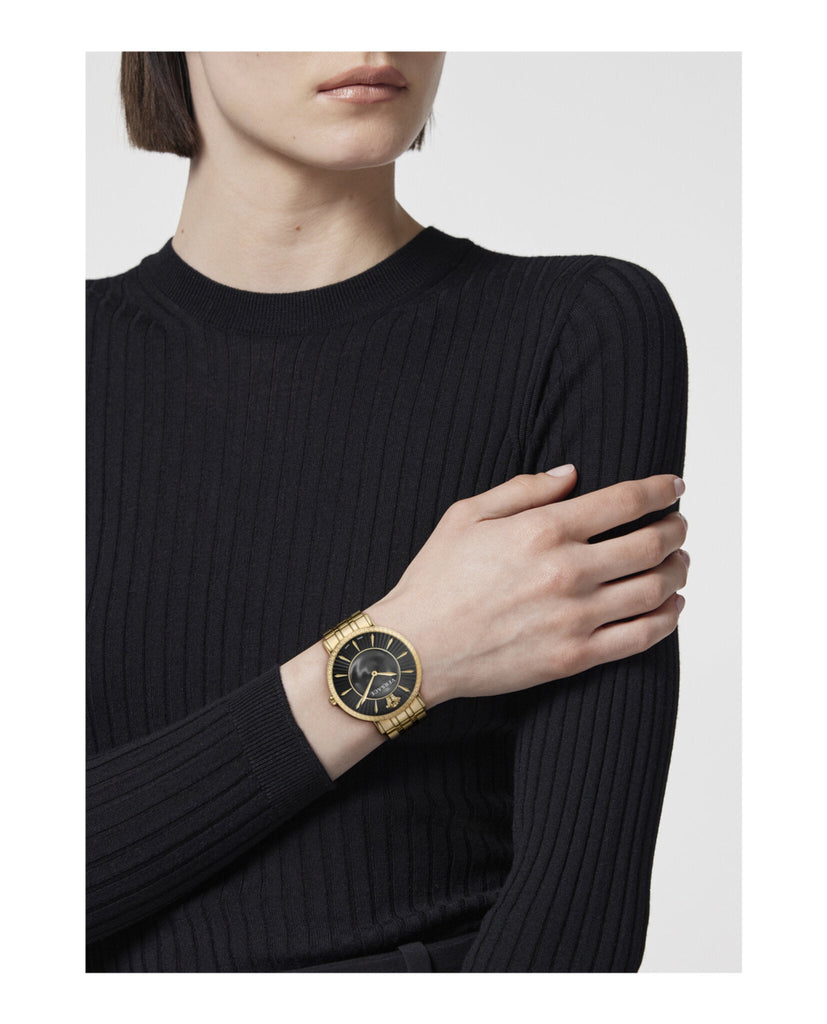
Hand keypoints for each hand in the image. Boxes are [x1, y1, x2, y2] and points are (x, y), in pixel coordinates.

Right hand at [365, 466, 687, 703]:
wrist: (415, 649)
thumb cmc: (435, 580)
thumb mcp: (466, 515)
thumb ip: (523, 489)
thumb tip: (571, 474)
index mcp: (543, 530)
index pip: (626, 501)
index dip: (660, 489)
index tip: (674, 486)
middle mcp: (567, 571)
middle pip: (652, 544)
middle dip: (676, 529)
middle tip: (678, 525)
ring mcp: (575, 618)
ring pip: (655, 589)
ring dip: (678, 571)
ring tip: (679, 562)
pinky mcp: (574, 657)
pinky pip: (641, 637)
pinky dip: (668, 619)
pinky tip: (671, 606)